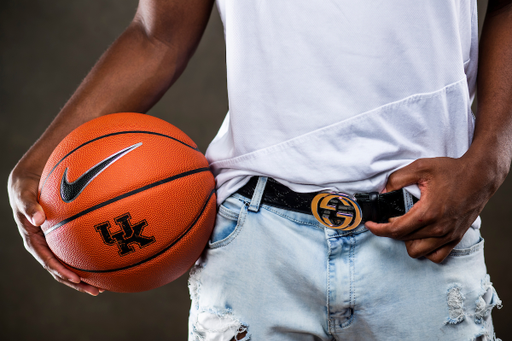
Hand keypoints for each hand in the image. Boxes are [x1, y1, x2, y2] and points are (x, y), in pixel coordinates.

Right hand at [8, 168, 102, 294]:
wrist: (29, 180)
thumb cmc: (26, 187)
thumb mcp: (24, 195)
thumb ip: (30, 206)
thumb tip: (37, 219)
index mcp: (33, 239)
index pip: (47, 260)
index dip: (60, 271)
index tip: (75, 279)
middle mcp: (45, 244)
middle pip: (60, 268)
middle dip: (77, 282)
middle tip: (95, 291)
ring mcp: (54, 242)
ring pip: (69, 263)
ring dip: (85, 276)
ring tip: (103, 287)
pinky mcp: (63, 236)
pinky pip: (76, 250)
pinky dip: (88, 258)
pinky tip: (105, 263)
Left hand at [365, 156, 496, 262]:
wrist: (480, 176)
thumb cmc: (452, 171)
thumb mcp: (420, 167)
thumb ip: (397, 179)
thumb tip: (383, 192)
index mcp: (427, 213)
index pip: (395, 230)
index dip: (378, 229)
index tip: (370, 224)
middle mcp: (438, 229)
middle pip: (403, 240)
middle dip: (391, 230)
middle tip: (390, 217)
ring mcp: (448, 236)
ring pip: (417, 252)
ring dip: (407, 241)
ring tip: (407, 226)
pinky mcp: (456, 238)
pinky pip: (436, 256)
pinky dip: (426, 250)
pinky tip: (421, 236)